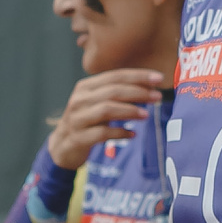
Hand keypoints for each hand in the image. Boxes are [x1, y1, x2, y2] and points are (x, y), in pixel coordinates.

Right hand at [47, 69, 166, 167]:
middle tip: (158, 96)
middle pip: (113, 91)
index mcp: (85, 87)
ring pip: (107, 109)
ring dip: (130, 111)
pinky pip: (102, 133)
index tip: (158, 78)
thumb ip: (117, 95)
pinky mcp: (79, 137)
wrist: (62, 146)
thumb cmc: (87, 121)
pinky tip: (132, 134)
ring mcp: (77, 119)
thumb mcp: (97, 103)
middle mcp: (80, 100)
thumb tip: (150, 88)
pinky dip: (120, 132)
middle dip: (138, 92)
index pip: (115, 76)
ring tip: (146, 115)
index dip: (138, 76)